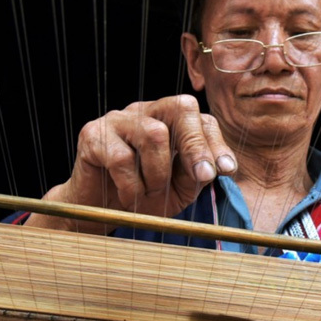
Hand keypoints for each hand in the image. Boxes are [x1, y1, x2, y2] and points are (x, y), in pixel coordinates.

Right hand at [26, 95, 236, 233]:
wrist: (102, 213)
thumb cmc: (145, 195)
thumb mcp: (180, 188)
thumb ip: (198, 173)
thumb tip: (219, 166)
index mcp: (171, 121)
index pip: (202, 120)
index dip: (217, 144)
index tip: (227, 170)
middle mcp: (147, 112)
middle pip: (181, 108)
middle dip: (196, 146)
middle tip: (202, 176)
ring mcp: (119, 119)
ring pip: (154, 134)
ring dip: (158, 173)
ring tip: (150, 193)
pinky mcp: (93, 134)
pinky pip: (121, 157)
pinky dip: (132, 185)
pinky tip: (129, 196)